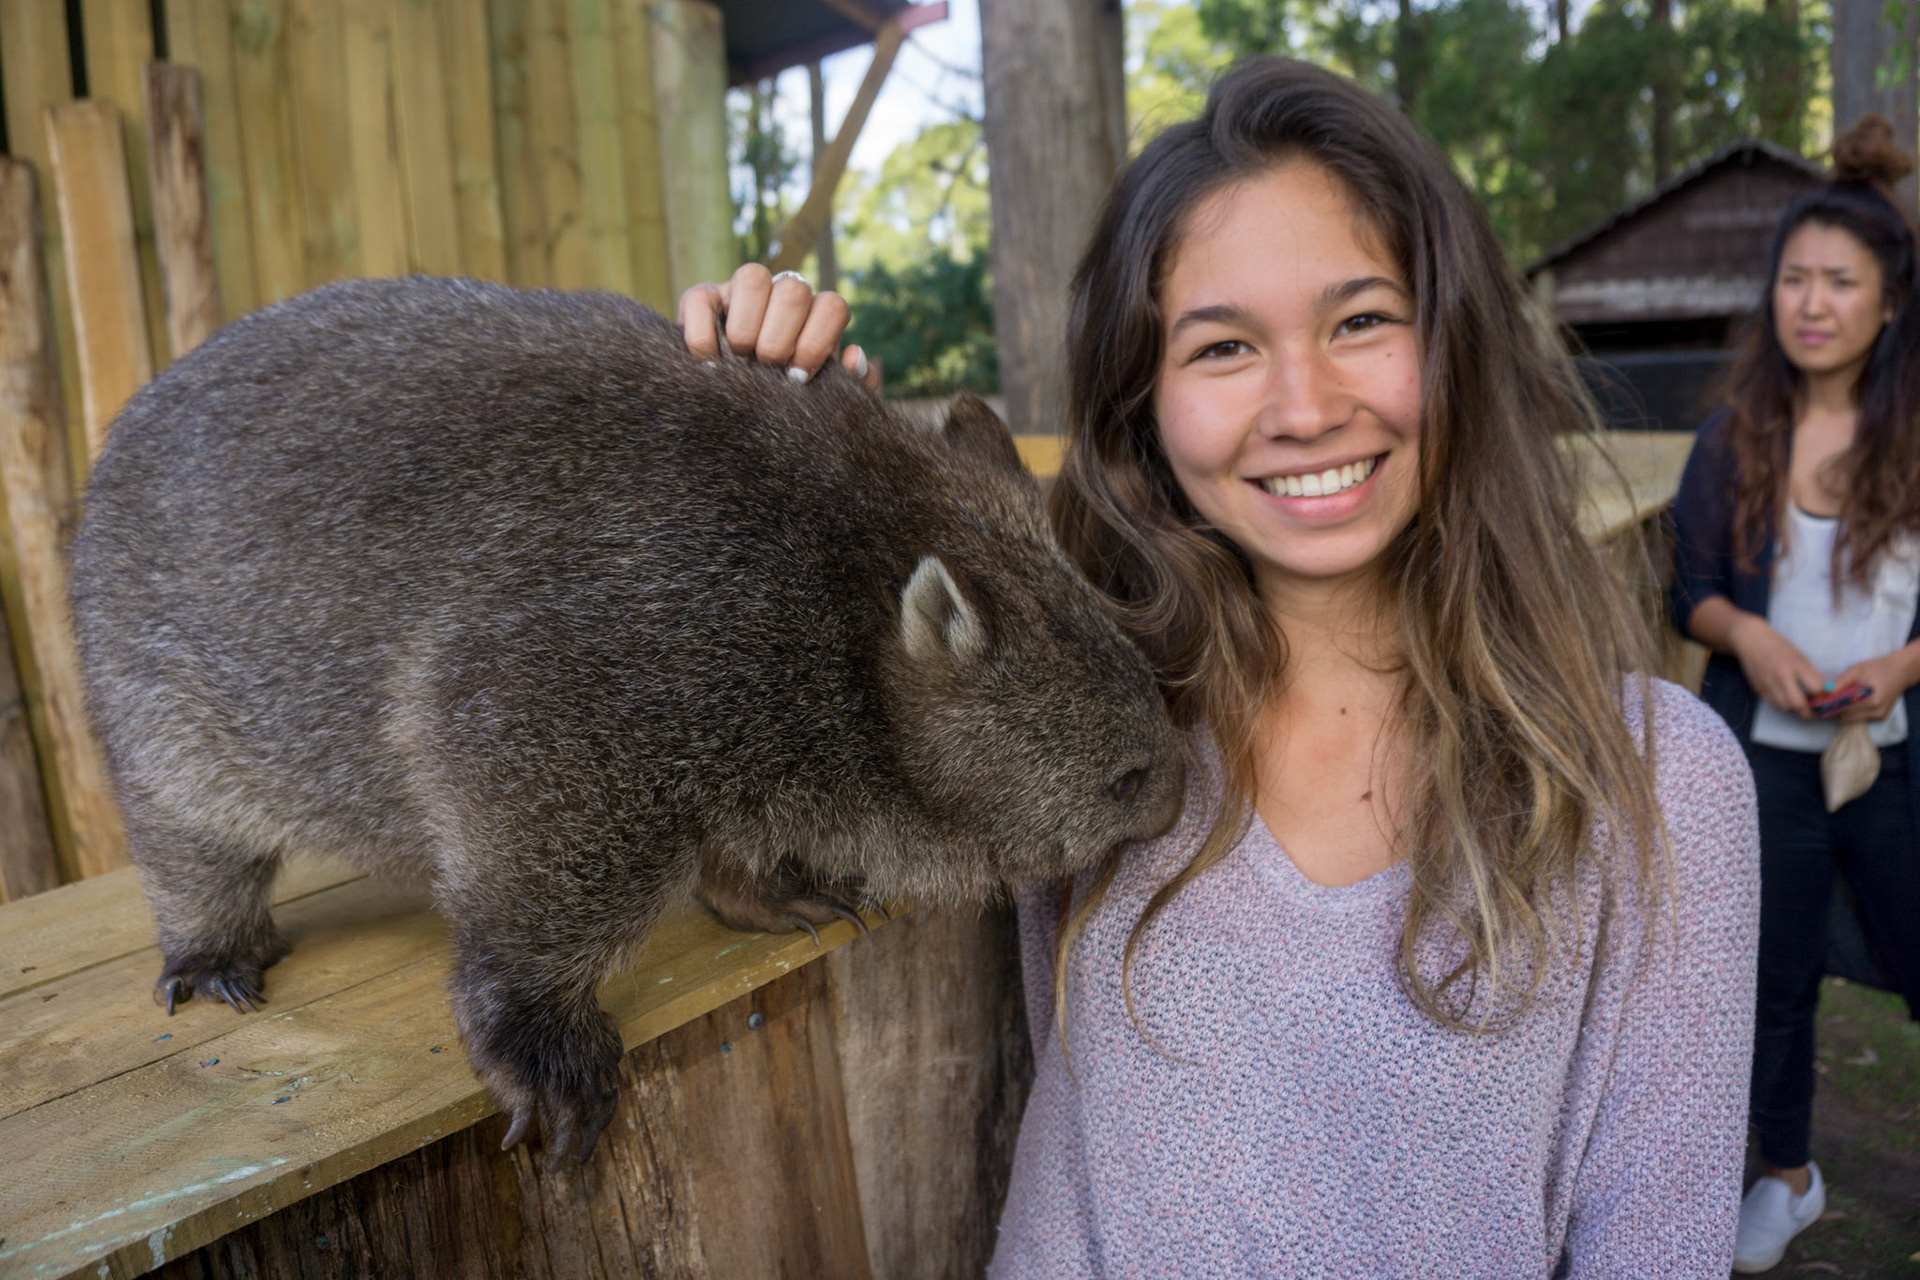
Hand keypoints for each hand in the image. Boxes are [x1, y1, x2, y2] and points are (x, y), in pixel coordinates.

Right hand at [677, 263, 878, 389]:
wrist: (733, 415)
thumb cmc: (787, 404)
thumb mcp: (822, 401)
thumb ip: (851, 387)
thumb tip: (853, 356)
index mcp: (816, 315)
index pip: (832, 306)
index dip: (818, 341)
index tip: (799, 378)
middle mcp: (782, 295)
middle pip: (794, 290)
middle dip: (781, 339)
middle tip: (768, 370)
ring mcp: (740, 291)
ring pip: (753, 276)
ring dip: (747, 327)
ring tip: (739, 363)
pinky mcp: (701, 297)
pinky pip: (701, 298)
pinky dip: (703, 335)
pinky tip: (708, 364)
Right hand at [1728, 614, 1825, 718]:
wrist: (1751, 640)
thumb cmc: (1778, 646)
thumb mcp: (1799, 656)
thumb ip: (1810, 673)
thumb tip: (1823, 690)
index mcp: (1795, 664)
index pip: (1816, 687)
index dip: (1822, 694)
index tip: (1824, 695)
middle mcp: (1781, 675)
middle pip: (1798, 703)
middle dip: (1808, 711)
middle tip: (1812, 710)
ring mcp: (1768, 684)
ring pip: (1785, 707)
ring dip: (1794, 709)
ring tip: (1798, 703)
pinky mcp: (1759, 689)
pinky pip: (1774, 704)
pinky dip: (1783, 705)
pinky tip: (1786, 698)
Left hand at [1830, 644, 1919, 722]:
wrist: (1901, 671)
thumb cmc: (1878, 668)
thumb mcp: (1858, 669)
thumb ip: (1841, 681)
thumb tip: (1824, 690)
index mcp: (1871, 701)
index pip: (1843, 710)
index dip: (1828, 707)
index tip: (1816, 701)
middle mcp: (1876, 712)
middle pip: (1845, 718)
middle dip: (1833, 710)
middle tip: (1823, 700)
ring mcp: (1879, 716)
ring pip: (1850, 720)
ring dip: (1841, 712)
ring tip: (1835, 699)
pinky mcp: (1880, 717)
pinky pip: (1858, 718)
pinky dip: (1850, 712)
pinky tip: (1847, 701)